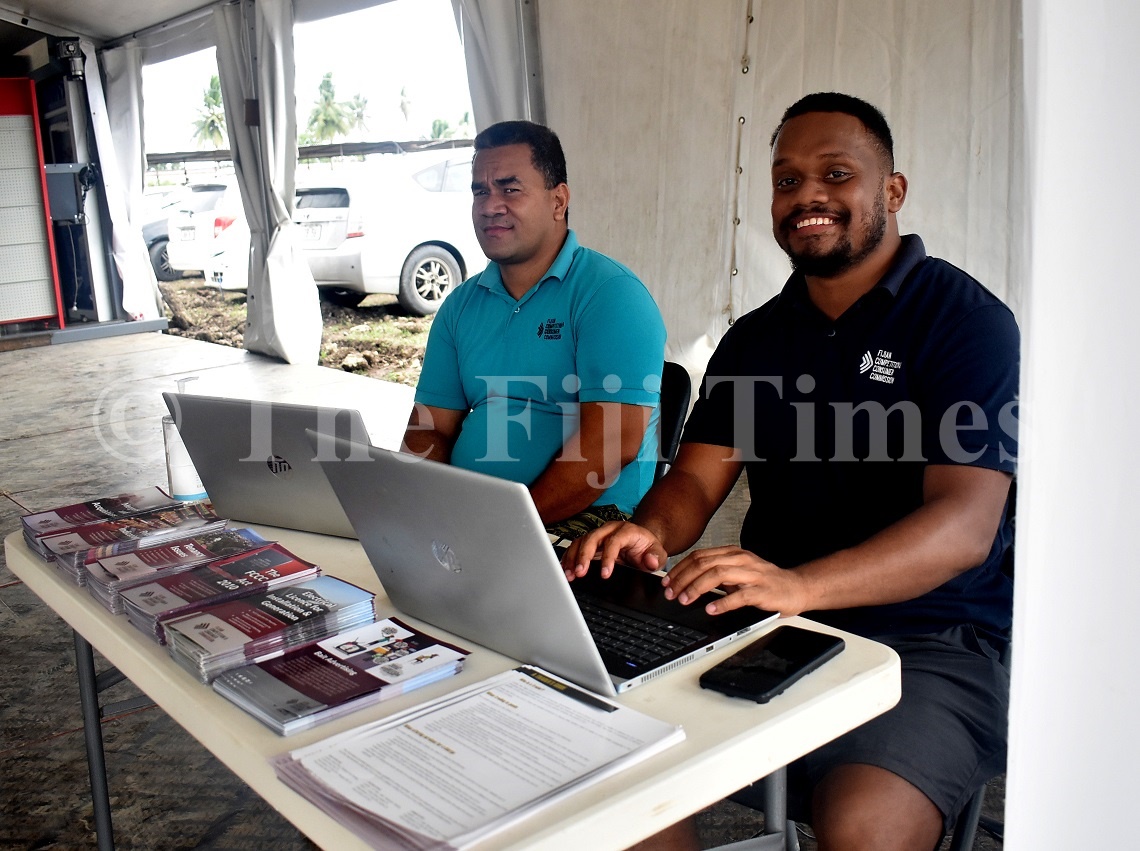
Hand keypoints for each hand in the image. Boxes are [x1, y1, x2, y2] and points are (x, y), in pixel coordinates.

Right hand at [560, 521, 667, 580]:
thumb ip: (656, 557)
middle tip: (579, 573)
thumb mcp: (658, 552)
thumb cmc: (648, 548)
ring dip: (573, 558)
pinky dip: (569, 558)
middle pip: (592, 538)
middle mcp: (609, 530)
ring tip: (569, 574)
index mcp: (626, 531)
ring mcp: (599, 535)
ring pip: (581, 541)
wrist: (642, 542)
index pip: (613, 542)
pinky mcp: (591, 543)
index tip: (605, 574)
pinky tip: (565, 569)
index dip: (608, 558)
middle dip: (584, 556)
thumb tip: (650, 561)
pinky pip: (576, 547)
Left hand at [662, 546, 807, 616]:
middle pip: (704, 563)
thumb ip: (716, 573)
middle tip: (671, 593)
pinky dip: (723, 603)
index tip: (667, 582)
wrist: (797, 587)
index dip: (680, 569)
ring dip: (697, 588)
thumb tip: (687, 582)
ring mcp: (753, 574)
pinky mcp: (763, 591)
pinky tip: (711, 609)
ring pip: (718, 574)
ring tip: (685, 599)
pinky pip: (740, 596)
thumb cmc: (765, 582)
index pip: (699, 556)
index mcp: (733, 553)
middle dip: (683, 579)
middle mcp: (741, 560)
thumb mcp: (738, 573)